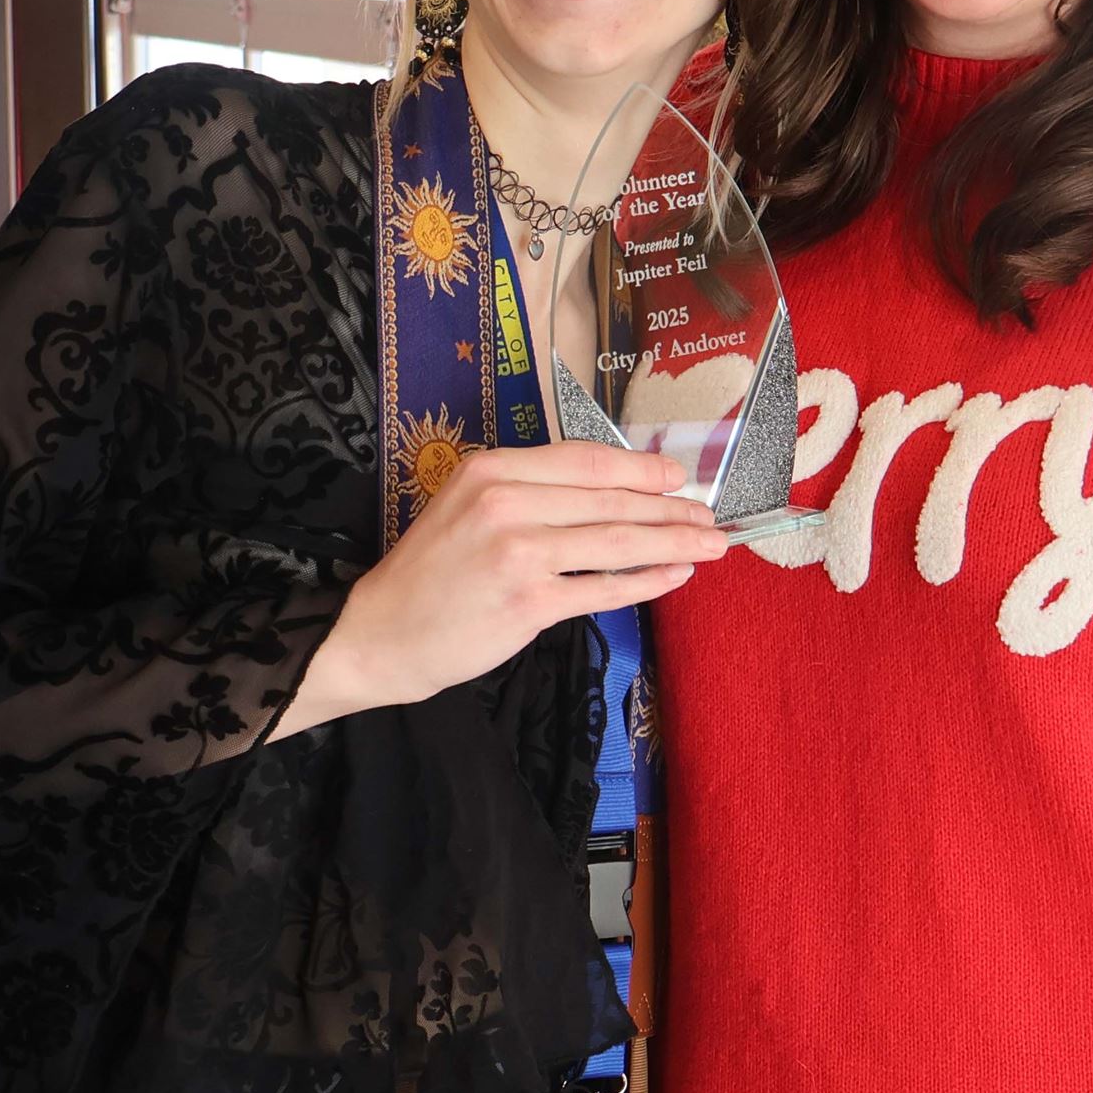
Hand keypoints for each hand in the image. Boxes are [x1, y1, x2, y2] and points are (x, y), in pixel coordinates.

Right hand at [271, 443, 727, 738]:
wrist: (381, 632)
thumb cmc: (432, 571)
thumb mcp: (467, 505)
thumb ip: (529, 490)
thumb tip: (609, 489)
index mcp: (491, 469)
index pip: (585, 460)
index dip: (640, 467)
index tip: (676, 475)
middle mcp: (506, 503)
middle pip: (609, 499)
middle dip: (670, 507)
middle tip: (709, 514)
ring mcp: (519, 553)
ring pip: (616, 541)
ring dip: (673, 542)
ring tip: (710, 543)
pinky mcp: (529, 603)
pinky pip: (605, 588)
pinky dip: (647, 581)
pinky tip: (676, 575)